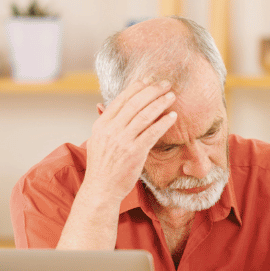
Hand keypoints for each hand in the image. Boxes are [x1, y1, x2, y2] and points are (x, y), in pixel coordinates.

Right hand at [83, 79, 177, 200]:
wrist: (102, 188)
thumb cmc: (102, 166)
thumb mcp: (97, 140)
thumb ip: (104, 122)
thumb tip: (103, 105)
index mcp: (101, 124)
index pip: (121, 100)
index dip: (136, 88)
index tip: (148, 81)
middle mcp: (111, 130)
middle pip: (135, 103)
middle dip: (152, 91)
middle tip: (165, 84)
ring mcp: (123, 141)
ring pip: (144, 115)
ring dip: (160, 103)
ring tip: (171, 96)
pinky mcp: (135, 152)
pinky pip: (152, 133)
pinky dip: (163, 122)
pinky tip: (172, 116)